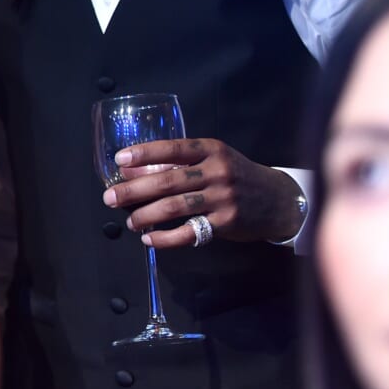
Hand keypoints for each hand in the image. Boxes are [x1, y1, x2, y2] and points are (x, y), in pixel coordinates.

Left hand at [101, 138, 304, 248]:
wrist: (278, 199)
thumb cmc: (236, 175)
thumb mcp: (214, 159)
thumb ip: (182, 162)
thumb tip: (135, 170)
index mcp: (210, 149)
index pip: (172, 148)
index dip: (143, 154)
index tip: (119, 160)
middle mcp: (216, 171)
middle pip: (166, 181)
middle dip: (133, 190)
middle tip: (110, 198)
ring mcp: (222, 198)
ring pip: (174, 207)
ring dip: (145, 215)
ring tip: (129, 221)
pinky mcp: (225, 223)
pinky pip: (189, 232)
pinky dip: (165, 238)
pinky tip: (150, 239)